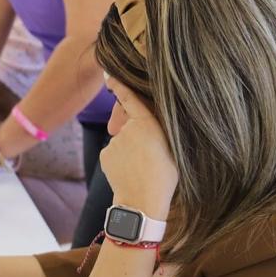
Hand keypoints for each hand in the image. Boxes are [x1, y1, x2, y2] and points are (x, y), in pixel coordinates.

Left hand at [99, 82, 177, 219]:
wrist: (143, 201)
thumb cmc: (164, 175)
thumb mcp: (170, 146)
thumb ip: (155, 128)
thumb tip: (139, 120)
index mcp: (147, 124)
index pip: (131, 98)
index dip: (120, 85)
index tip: (110, 75)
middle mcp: (127, 129)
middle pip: (129, 123)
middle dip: (134, 131)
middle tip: (148, 154)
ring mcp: (114, 142)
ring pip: (122, 140)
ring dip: (129, 148)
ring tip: (142, 166)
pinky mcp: (104, 155)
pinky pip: (114, 153)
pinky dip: (120, 159)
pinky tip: (130, 171)